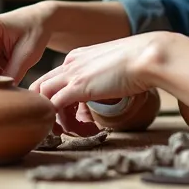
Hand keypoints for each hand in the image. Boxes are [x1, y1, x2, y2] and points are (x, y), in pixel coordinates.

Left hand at [29, 33, 167, 134]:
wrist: (148, 56)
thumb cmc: (139, 61)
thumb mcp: (112, 67)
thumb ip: (101, 77)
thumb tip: (104, 91)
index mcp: (77, 57)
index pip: (53, 79)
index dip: (58, 100)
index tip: (74, 115)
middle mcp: (69, 63)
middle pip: (41, 88)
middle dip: (48, 110)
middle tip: (64, 127)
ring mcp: (71, 74)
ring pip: (43, 98)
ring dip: (56, 120)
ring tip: (79, 131)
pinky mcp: (77, 87)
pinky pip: (54, 106)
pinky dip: (61, 122)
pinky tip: (79, 130)